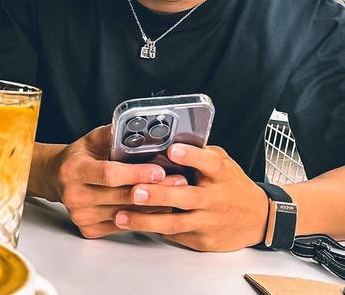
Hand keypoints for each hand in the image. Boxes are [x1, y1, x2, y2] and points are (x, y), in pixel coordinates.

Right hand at [49, 125, 187, 238]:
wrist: (56, 178)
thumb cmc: (79, 157)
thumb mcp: (91, 139)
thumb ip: (112, 134)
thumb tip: (138, 127)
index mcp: (74, 170)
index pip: (110, 174)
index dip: (136, 174)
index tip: (160, 171)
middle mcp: (74, 195)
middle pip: (121, 196)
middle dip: (154, 189)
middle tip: (179, 180)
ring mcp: (81, 215)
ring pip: (126, 214)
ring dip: (153, 205)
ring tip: (175, 193)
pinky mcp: (88, 229)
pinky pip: (122, 226)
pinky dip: (142, 217)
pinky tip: (157, 208)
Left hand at [113, 144, 269, 250]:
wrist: (259, 219)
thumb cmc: (233, 186)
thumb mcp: (224, 164)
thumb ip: (201, 154)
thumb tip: (170, 141)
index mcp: (222, 175)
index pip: (209, 163)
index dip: (191, 156)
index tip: (172, 150)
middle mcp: (216, 199)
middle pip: (186, 197)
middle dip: (159, 194)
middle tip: (136, 191)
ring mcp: (209, 222)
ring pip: (175, 223)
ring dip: (146, 220)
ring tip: (121, 216)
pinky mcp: (203, 240)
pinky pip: (175, 235)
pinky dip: (154, 229)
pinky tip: (134, 224)